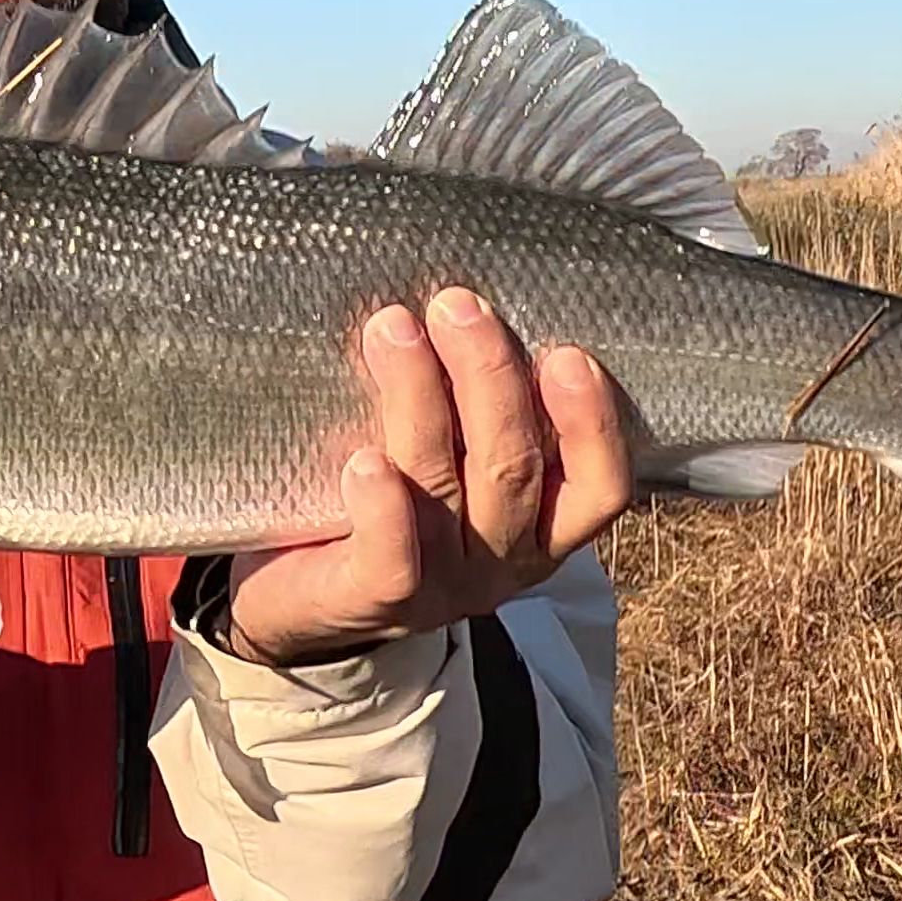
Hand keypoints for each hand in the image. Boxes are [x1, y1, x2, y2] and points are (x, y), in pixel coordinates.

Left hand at [222, 289, 629, 666]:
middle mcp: (501, 559)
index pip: (599, 485)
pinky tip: (363, 458)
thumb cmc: (382, 505)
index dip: (592, 423)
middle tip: (455, 305)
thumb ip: (470, 406)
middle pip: (514, 467)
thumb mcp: (448, 459)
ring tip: (393, 329)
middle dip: (488, 375)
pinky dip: (383, 504)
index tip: (567, 353)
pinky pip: (392, 557)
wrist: (302, 603)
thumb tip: (466, 298)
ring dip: (422, 399)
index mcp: (538, 524)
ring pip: (446, 487)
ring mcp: (440, 585)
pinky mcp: (373, 601)